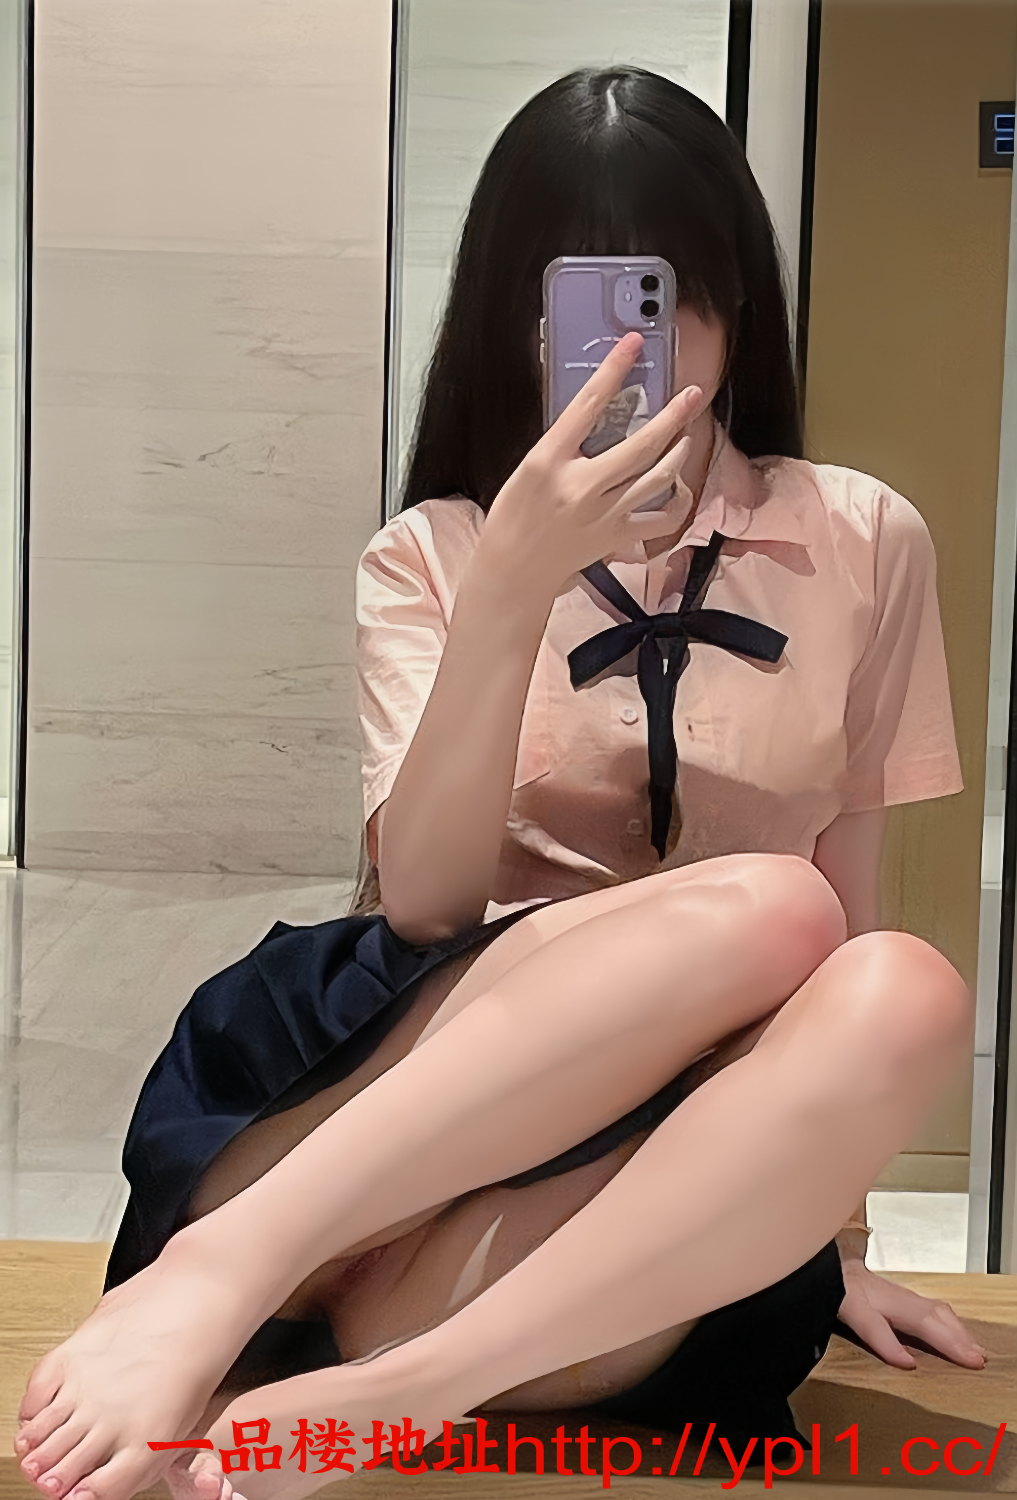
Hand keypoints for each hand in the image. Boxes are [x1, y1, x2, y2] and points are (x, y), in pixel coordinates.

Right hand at [481, 332, 706, 592]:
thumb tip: (596, 416)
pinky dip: (677, 501)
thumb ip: (562, 444)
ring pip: (659, 477)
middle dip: (674, 415)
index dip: (613, 370)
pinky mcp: (617, 537)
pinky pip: (662, 518)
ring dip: (679, 450)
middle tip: (692, 394)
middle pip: (642, 444)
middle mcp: (581, 486)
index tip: (633, 344)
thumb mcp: (527, 469)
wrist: (513, 570)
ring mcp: (604, 514)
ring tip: (686, 435)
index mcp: (549, 460)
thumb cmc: (514, 517)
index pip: (587, 405)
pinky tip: (679, 487)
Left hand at [837, 1257, 986, 1369]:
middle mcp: (903, 1299)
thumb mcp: (855, 1316)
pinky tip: (955, 1330)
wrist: (830, 1269)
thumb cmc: (839, 1291)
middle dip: (961, 1338)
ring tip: (975, 1350)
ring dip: (959, 1330)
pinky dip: (950, 1322)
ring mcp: (904, 1296)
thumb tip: (909, 1364)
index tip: (972, 1361)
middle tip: (980, 1360)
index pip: (927, 1325)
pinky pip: (934, 1308)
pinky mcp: (903, 1297)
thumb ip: (881, 1340)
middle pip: (938, 1317)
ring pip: (939, 1311)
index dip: (949, 1344)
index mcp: (892, 1304)